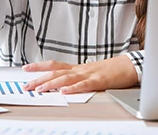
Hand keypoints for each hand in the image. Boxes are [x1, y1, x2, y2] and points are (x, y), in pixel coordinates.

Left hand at [22, 55, 138, 93]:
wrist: (131, 65)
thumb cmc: (113, 70)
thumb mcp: (92, 72)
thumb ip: (79, 77)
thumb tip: (65, 84)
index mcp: (78, 68)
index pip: (55, 65)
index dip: (39, 66)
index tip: (26, 68)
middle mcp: (81, 69)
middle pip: (56, 72)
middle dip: (39, 78)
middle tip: (26, 85)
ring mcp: (89, 74)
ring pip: (66, 78)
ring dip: (51, 84)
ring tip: (39, 88)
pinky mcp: (99, 81)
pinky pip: (84, 85)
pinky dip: (73, 89)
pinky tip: (64, 92)